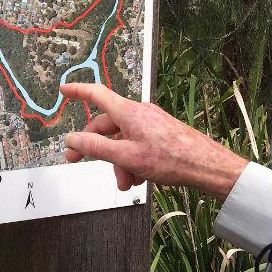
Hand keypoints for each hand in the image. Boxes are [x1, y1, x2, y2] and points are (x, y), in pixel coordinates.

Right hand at [59, 82, 248, 200]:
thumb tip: (72, 139)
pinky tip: (139, 177)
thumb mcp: (126, 156)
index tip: (64, 89)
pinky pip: (137, 143)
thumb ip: (95, 147)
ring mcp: (151, 123)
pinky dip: (132, 159)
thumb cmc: (172, 159)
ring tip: (125, 181)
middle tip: (78, 160)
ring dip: (117, 160)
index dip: (77, 90)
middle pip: (107, 124)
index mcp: (128, 112)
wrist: (207, 166)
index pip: (96, 94)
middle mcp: (139, 113)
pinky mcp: (160, 133)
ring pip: (123, 138)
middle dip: (95, 147)